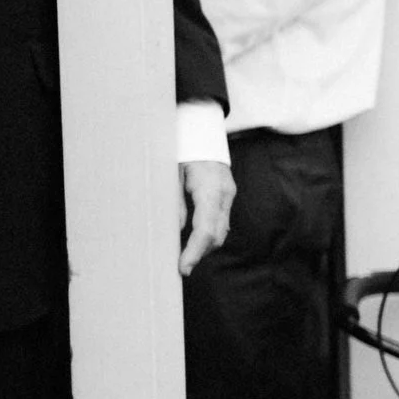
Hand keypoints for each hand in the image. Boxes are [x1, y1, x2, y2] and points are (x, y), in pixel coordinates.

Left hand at [178, 159, 234, 274]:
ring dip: (204, 246)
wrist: (200, 130)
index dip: (194, 252)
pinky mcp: (226, 195)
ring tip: (185, 255)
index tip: (183, 268)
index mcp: (209, 190)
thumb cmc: (182, 148)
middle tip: (181, 267)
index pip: (205, 230)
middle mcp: (224, 195)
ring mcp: (228, 195)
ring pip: (221, 231)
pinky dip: (207, 234)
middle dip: (200, 253)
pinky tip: (193, 238)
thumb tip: (176, 229)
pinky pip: (220, 221)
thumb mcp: (171, 173)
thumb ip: (174, 202)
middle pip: (217, 235)